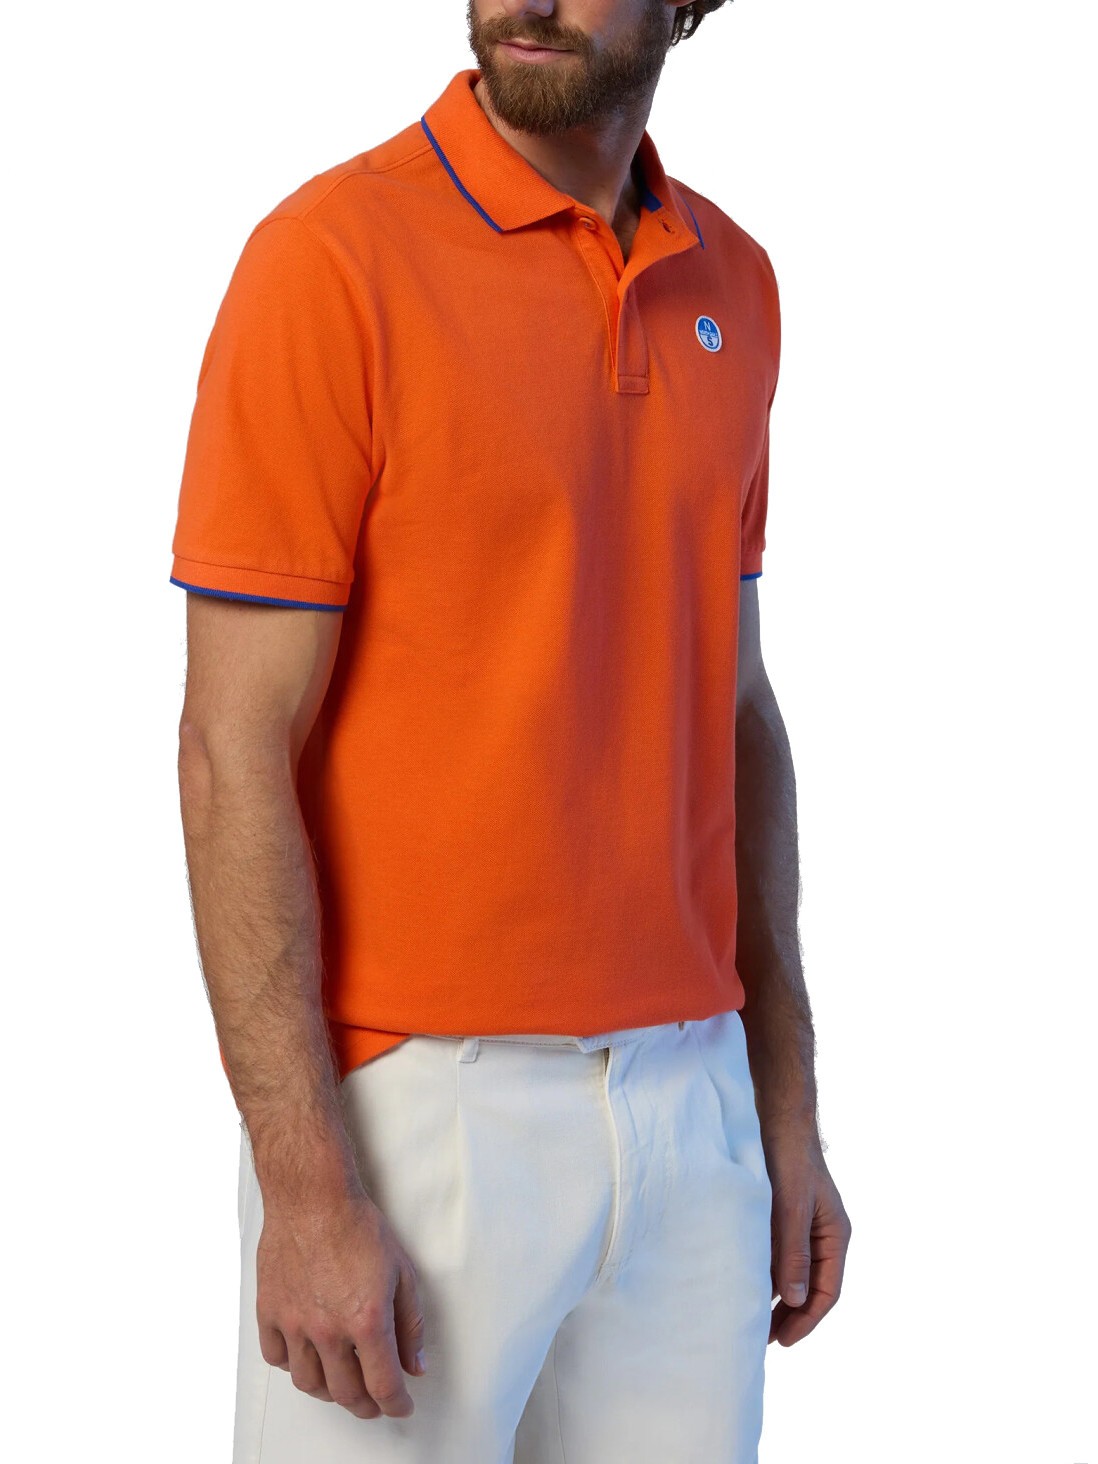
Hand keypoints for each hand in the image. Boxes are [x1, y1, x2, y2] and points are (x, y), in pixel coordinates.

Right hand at [255, 1188, 425, 1418]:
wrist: (313, 1197)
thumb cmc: (357, 1226)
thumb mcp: (402, 1271)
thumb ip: (410, 1324)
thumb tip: (414, 1363)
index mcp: (367, 1320)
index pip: (384, 1386)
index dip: (396, 1404)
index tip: (400, 1406)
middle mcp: (329, 1330)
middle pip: (346, 1393)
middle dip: (366, 1405)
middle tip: (374, 1401)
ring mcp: (295, 1323)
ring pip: (309, 1383)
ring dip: (329, 1390)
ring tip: (341, 1381)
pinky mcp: (270, 1311)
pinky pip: (277, 1357)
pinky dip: (292, 1364)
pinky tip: (306, 1355)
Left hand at [762, 1125, 850, 1345]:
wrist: (777, 1118)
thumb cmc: (789, 1158)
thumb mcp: (791, 1207)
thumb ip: (793, 1252)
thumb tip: (794, 1298)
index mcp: (835, 1235)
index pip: (828, 1291)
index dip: (807, 1319)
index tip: (783, 1341)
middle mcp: (823, 1234)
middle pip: (812, 1287)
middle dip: (792, 1316)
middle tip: (764, 1340)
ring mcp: (804, 1226)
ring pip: (795, 1273)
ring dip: (778, 1297)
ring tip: (754, 1320)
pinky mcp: (784, 1217)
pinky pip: (780, 1255)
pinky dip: (768, 1273)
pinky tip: (748, 1284)